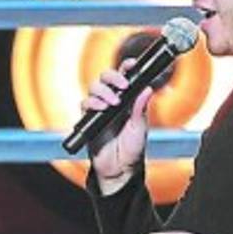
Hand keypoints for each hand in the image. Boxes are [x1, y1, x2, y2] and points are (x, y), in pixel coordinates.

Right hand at [82, 58, 154, 194]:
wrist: (119, 169)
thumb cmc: (132, 150)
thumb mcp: (140, 127)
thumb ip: (140, 108)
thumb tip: (147, 89)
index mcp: (127, 100)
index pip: (125, 77)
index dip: (127, 67)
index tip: (132, 64)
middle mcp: (112, 101)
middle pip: (106, 77)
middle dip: (112, 77)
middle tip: (122, 85)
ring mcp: (100, 109)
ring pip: (94, 87)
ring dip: (103, 91)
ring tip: (112, 102)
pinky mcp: (89, 119)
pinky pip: (85, 104)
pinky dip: (92, 103)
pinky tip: (101, 108)